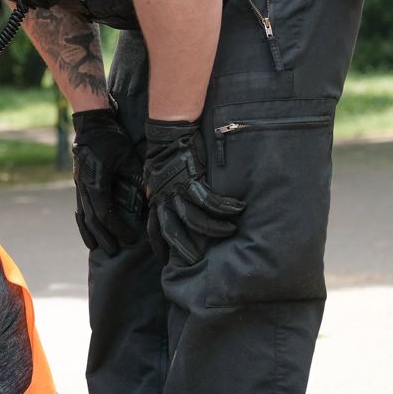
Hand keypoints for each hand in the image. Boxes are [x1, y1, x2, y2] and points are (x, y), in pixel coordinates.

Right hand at [71, 109, 143, 254]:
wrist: (91, 125)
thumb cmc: (111, 139)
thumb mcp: (127, 157)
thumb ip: (138, 177)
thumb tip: (151, 197)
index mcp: (94, 182)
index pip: (104, 213)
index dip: (116, 228)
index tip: (129, 239)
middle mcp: (83, 187)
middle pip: (91, 219)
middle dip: (103, 236)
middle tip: (113, 251)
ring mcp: (78, 185)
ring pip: (81, 215)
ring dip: (89, 232)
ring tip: (95, 247)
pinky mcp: (79, 183)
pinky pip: (79, 207)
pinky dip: (82, 221)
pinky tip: (87, 229)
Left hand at [144, 119, 245, 265]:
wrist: (169, 131)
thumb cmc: (166, 154)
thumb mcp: (158, 178)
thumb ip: (162, 194)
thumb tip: (167, 206)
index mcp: (155, 199)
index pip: (154, 229)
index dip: (160, 246)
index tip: (167, 261)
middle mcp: (163, 198)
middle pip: (172, 232)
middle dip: (185, 250)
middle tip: (199, 263)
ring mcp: (178, 190)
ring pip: (194, 220)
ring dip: (213, 229)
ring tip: (230, 231)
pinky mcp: (193, 179)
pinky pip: (210, 200)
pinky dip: (225, 207)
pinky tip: (239, 208)